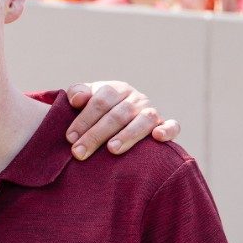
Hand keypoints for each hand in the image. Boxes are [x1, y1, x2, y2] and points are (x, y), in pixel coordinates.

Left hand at [65, 82, 180, 158]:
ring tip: (112, 149)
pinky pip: (172, 126)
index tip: (70, 138)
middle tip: (79, 152)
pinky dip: (168, 130)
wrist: (116, 119)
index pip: (101, 101)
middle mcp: (136, 99)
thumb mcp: (84, 99)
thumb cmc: (95, 111)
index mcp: (116, 89)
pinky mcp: (164, 125)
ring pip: (144, 120)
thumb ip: (77, 93)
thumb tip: (77, 99)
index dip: (84, 119)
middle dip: (97, 134)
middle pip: (118, 114)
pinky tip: (157, 137)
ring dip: (128, 134)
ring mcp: (151, 112)